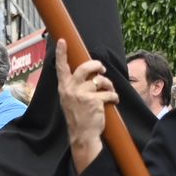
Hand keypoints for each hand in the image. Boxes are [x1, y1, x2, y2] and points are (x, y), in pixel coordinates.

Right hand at [55, 39, 112, 171]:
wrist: (82, 135)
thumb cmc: (79, 117)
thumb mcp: (71, 100)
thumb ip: (76, 86)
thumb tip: (91, 73)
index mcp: (64, 88)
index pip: (61, 68)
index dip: (62, 53)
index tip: (63, 41)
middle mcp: (70, 90)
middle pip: (85, 68)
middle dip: (97, 66)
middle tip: (101, 70)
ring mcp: (81, 95)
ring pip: (100, 80)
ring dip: (108, 85)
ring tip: (108, 93)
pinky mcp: (94, 101)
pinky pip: (109, 92)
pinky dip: (114, 97)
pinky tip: (113, 103)